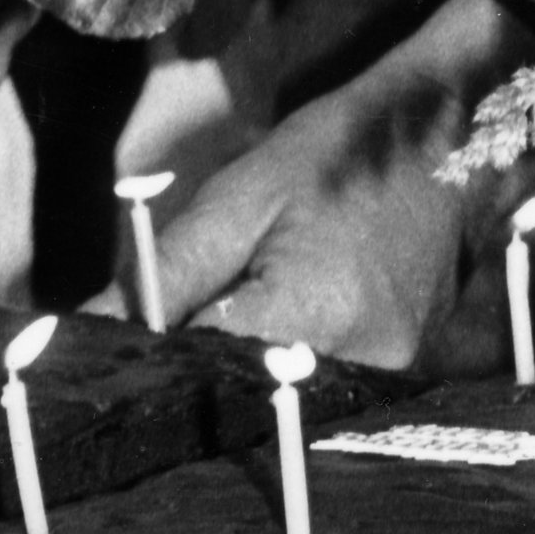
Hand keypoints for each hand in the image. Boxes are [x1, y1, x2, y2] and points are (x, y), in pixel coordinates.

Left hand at [156, 0, 528, 364]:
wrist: (442, 140)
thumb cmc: (336, 154)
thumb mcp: (241, 195)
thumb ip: (167, 269)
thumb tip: (92, 323)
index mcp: (313, 313)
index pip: (207, 374)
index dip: (161, 360)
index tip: (133, 342)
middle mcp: (360, 363)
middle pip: (247, 394)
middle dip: (203, 365)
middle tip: (187, 316)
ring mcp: (390, 375)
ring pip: (283, 393)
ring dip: (245, 364)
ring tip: (239, 305)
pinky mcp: (402, 373)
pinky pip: (322, 383)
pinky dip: (287, 359)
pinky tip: (281, 317)